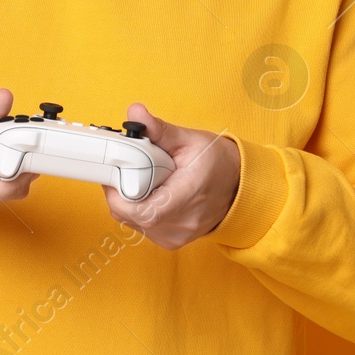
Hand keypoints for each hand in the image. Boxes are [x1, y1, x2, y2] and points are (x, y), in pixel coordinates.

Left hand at [103, 102, 240, 249]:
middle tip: (125, 169)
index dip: (119, 192)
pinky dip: (137, 210)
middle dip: (119, 191)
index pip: (142, 210)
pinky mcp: (171, 241)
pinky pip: (141, 228)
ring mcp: (176, 236)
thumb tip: (135, 114)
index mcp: (188, 197)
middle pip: (130, 215)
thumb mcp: (189, 140)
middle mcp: (182, 223)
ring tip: (141, 179)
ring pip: (132, 222)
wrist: (238, 186)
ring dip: (127, 201)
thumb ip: (158, 129)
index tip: (116, 171)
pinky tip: (148, 193)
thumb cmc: (217, 162)